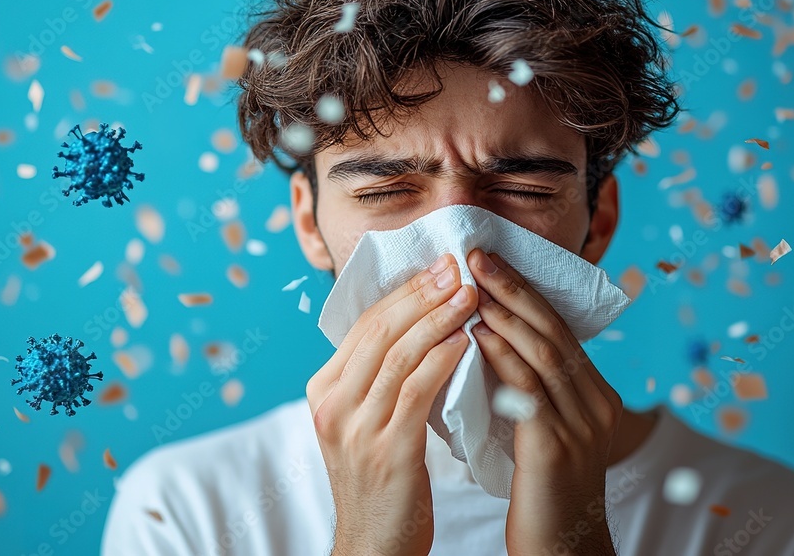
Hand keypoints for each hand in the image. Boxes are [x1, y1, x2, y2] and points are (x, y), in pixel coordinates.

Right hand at [306, 253, 475, 555]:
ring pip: (397, 355)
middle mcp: (331, 404)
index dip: (404, 291)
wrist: (373, 546)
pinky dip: (441, 360)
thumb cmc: (380, 480)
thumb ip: (381, 377)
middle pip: (379, 331)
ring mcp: (355, 428)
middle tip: (456, 266)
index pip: (365, 325)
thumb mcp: (366, 422)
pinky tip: (465, 341)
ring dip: (437, 318)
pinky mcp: (386, 452)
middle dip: (421, 293)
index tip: (438, 265)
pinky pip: (415, 392)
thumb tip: (419, 323)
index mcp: (324, 390)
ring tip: (469, 294)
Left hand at [466, 248, 620, 555]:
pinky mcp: (557, 448)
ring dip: (504, 313)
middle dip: (512, 288)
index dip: (523, 290)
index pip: (559, 328)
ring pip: (544, 354)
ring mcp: (582, 425)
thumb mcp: (545, 428)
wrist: (561, 550)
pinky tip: (477, 335)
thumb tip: (489, 337)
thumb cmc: (542, 489)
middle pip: (554, 330)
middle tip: (474, 254)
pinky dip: (503, 357)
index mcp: (595, 394)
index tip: (487, 259)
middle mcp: (597, 403)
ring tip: (469, 284)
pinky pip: (529, 391)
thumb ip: (531, 387)